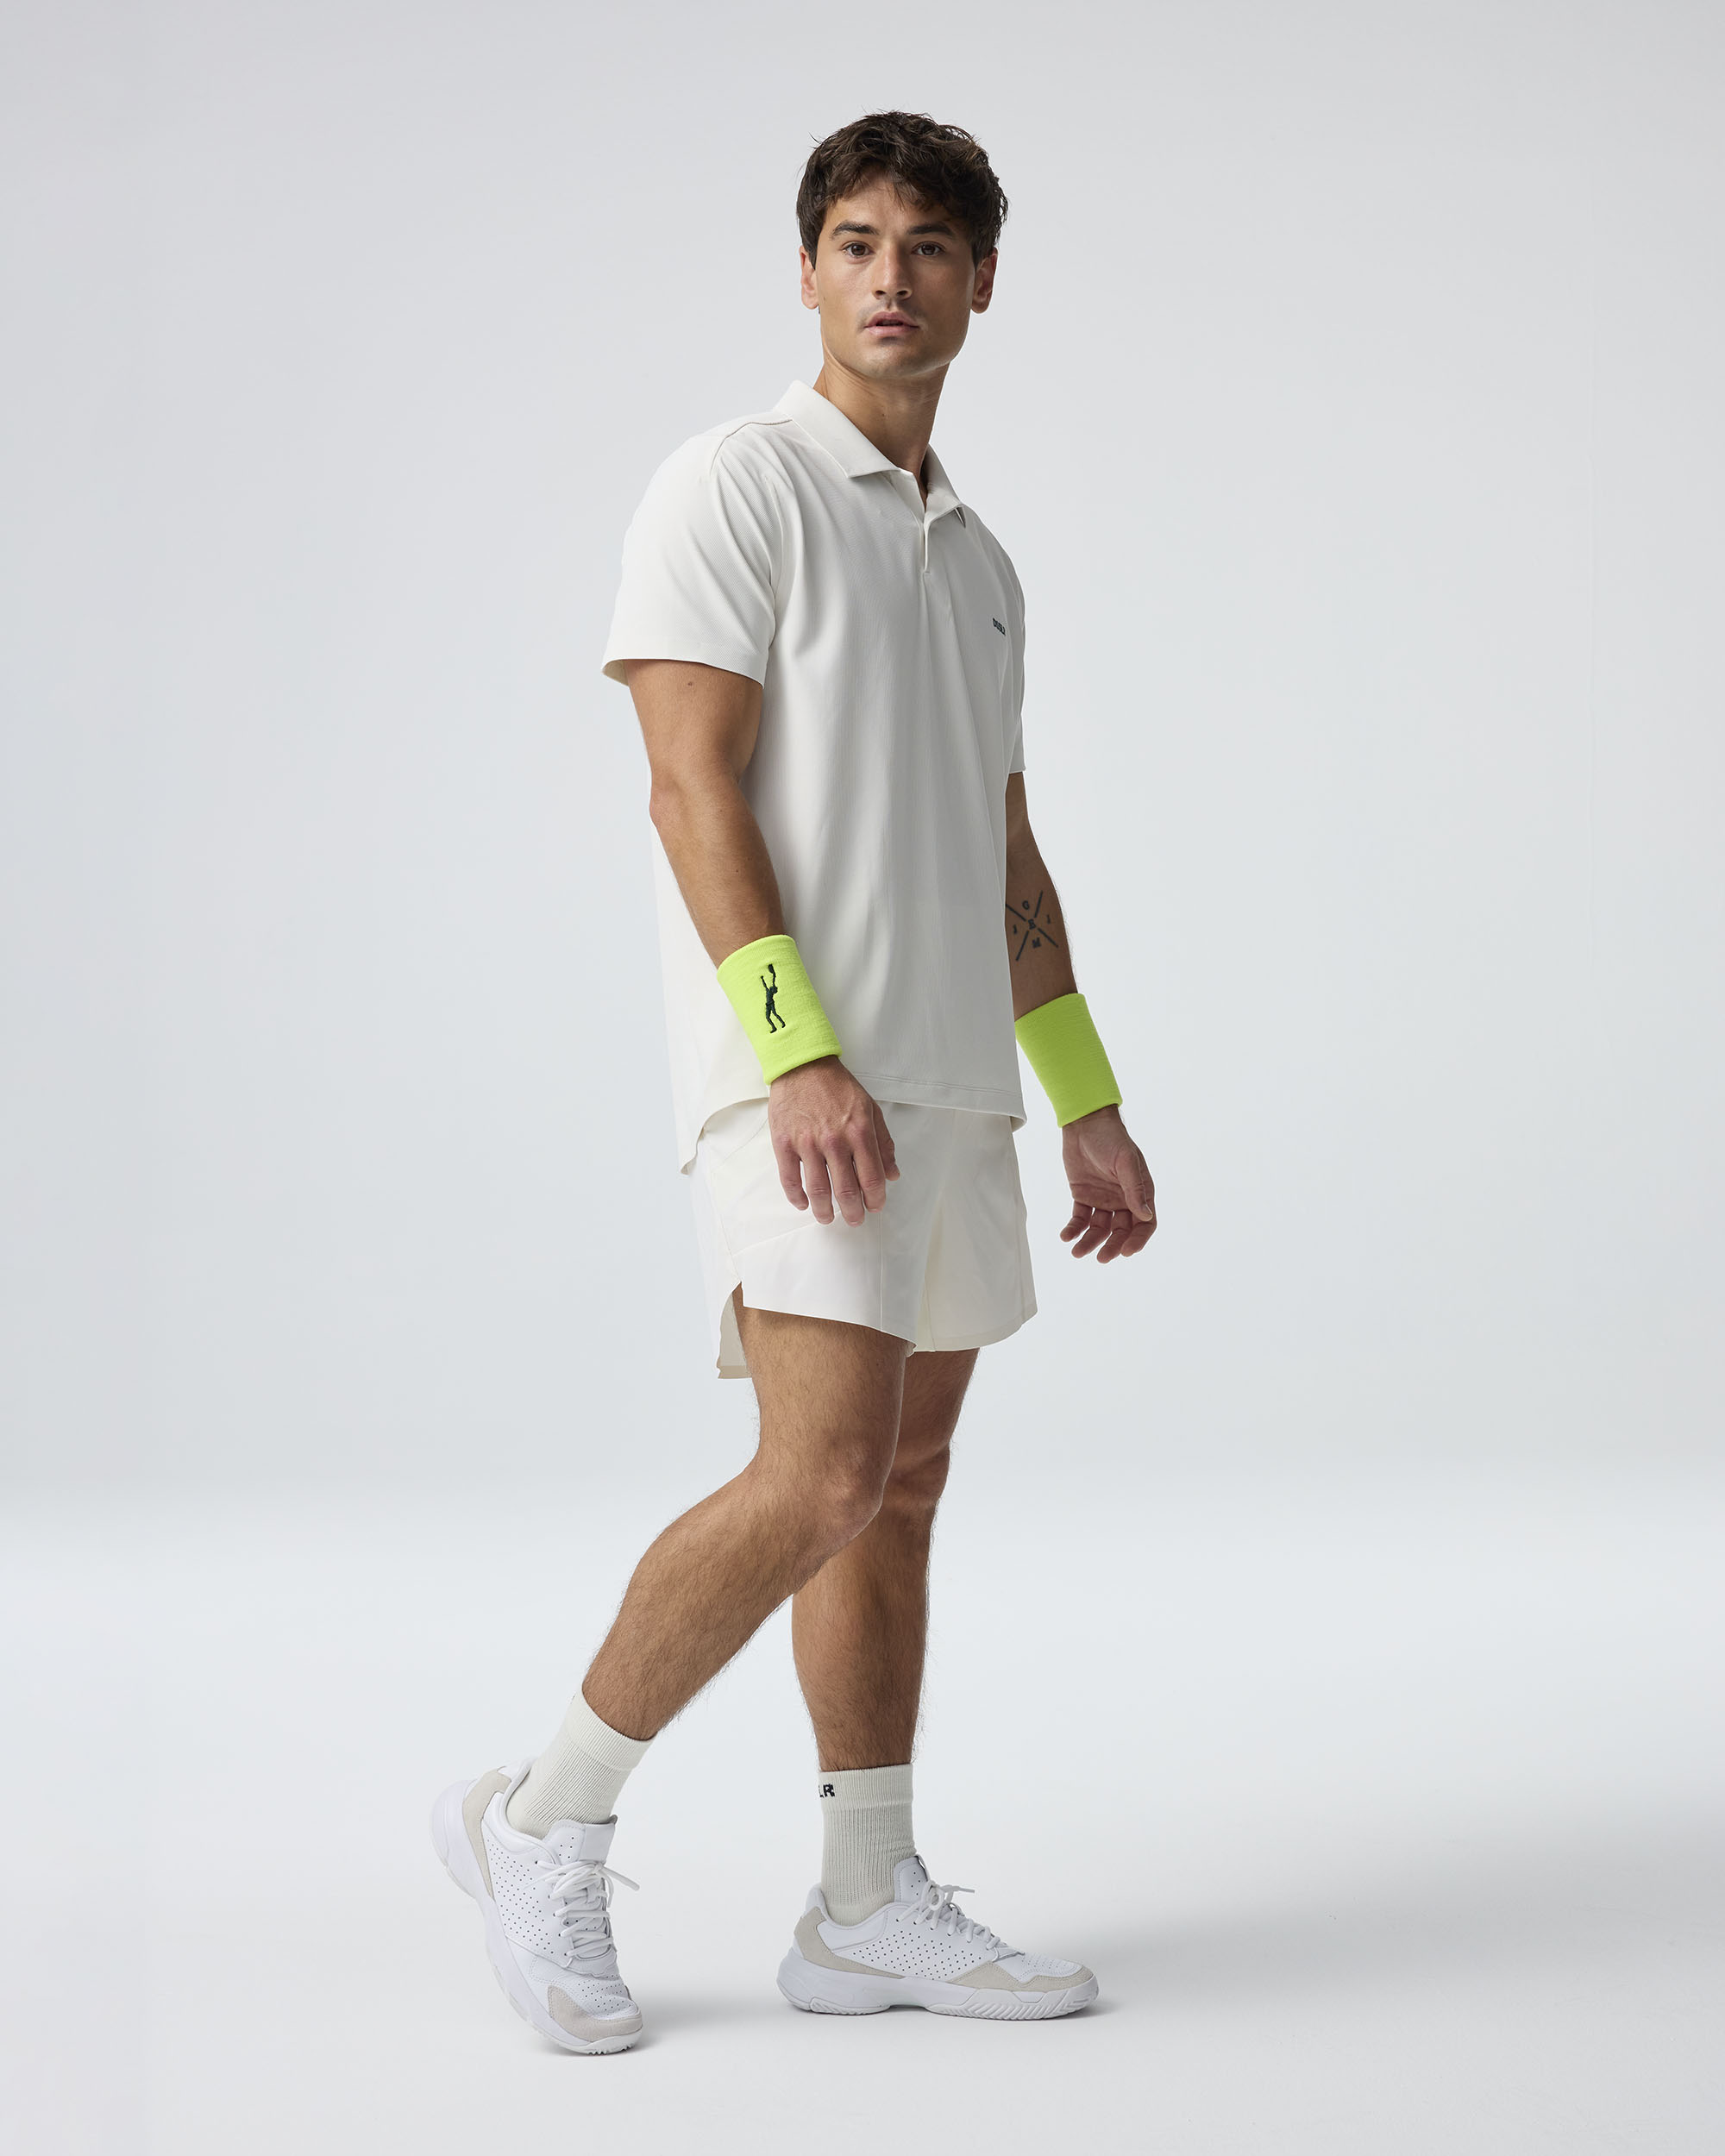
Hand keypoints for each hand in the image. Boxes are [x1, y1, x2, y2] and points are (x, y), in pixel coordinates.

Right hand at [769, 1059, 899, 1225]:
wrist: (803, 1065)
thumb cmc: (838, 1087)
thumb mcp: (871, 1108)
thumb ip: (884, 1143)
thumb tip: (892, 1174)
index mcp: (860, 1133)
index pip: (872, 1178)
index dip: (875, 1199)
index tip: (875, 1207)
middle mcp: (835, 1141)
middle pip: (846, 1190)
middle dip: (853, 1212)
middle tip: (854, 1220)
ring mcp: (807, 1144)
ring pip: (818, 1190)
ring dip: (824, 1211)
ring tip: (828, 1218)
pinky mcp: (784, 1143)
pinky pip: (790, 1179)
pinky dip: (796, 1197)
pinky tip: (803, 1204)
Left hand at [1059, 1105, 1155, 1261]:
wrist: (1084, 1123)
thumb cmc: (1111, 1138)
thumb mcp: (1125, 1162)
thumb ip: (1135, 1189)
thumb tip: (1146, 1215)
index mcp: (1140, 1192)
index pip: (1145, 1224)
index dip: (1138, 1240)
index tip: (1126, 1252)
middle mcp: (1123, 1199)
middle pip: (1121, 1231)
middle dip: (1112, 1246)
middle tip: (1102, 1259)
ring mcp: (1103, 1199)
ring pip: (1099, 1229)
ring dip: (1090, 1242)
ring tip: (1077, 1252)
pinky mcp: (1083, 1196)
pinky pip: (1080, 1218)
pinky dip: (1073, 1229)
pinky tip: (1065, 1236)